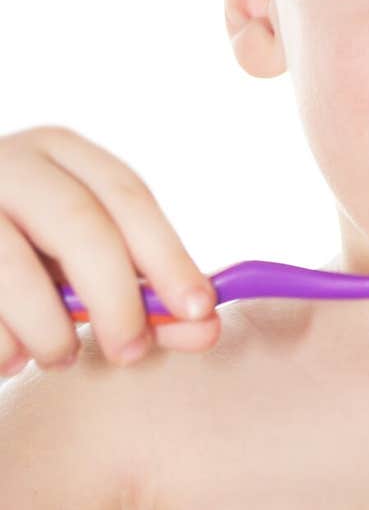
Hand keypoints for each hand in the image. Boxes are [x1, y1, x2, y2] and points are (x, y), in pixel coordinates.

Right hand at [0, 125, 219, 374]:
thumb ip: (142, 292)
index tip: (200, 311)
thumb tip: (207, 328)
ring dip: (50, 333)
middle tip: (131, 352)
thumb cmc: (26, 256)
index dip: (167, 255)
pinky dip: (3, 347)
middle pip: (80, 225)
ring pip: (18, 273)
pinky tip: (9, 355)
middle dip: (116, 299)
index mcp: (59, 152)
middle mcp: (9, 163)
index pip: (127, 195)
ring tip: (58, 357)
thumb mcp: (81, 261)